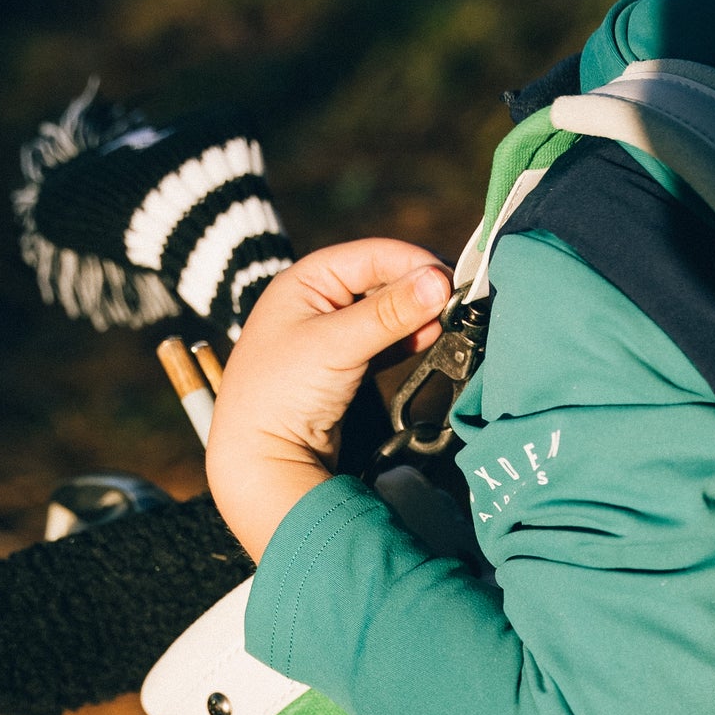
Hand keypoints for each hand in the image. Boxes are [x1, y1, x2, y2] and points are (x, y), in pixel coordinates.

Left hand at [206, 239, 451, 562]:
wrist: (260, 459)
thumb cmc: (281, 394)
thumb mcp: (336, 345)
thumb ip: (390, 314)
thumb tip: (439, 282)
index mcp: (305, 281)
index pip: (372, 256)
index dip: (413, 264)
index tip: (450, 281)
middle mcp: (318, 301)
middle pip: (382, 281)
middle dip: (419, 291)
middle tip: (454, 304)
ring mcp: (331, 334)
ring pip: (387, 313)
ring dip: (417, 316)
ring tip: (445, 325)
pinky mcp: (345, 366)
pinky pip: (385, 342)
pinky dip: (408, 340)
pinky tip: (430, 341)